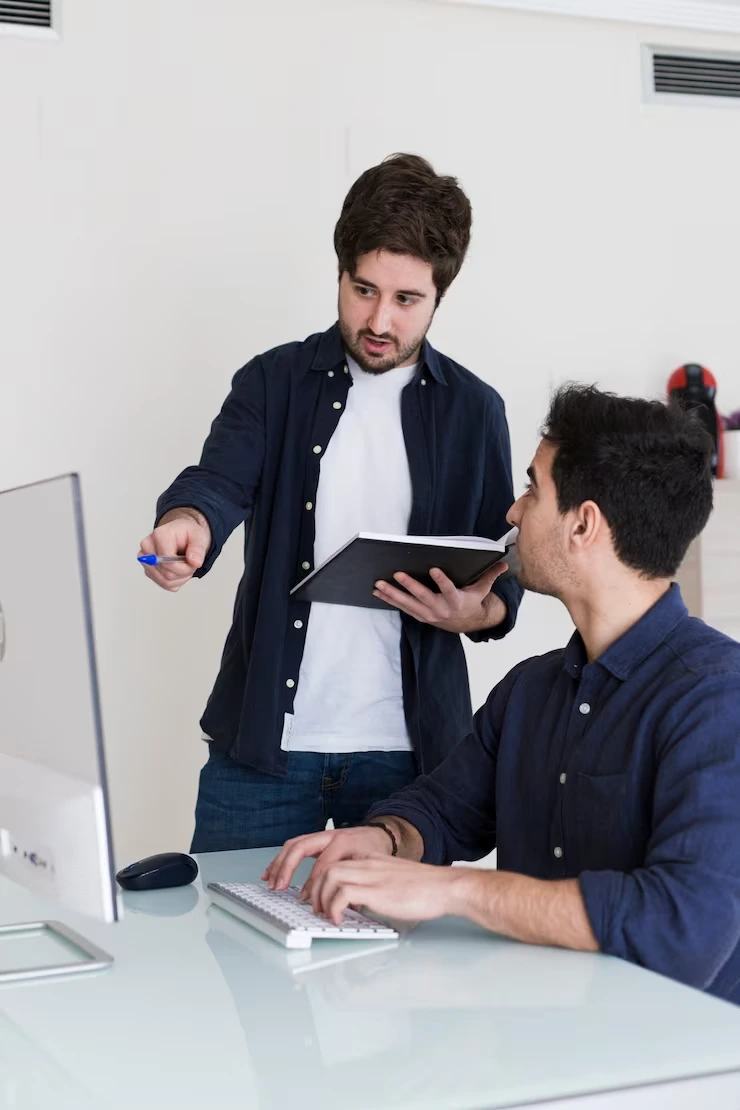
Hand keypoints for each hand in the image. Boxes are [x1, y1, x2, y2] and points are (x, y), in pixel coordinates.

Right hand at [138, 509, 210, 591]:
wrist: (181, 536)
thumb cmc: (187, 534)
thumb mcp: (198, 536)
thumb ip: (198, 549)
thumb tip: (194, 563)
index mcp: (159, 536)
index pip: (168, 563)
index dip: (185, 568)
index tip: (193, 562)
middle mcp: (148, 547)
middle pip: (167, 574)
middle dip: (184, 572)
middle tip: (190, 562)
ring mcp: (145, 560)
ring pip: (165, 581)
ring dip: (180, 578)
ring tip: (184, 565)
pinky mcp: (148, 570)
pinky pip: (164, 584)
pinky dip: (175, 581)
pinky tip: (178, 569)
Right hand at [262, 826, 393, 891]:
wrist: (379, 834)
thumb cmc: (374, 850)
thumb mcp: (370, 865)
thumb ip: (355, 881)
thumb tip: (340, 903)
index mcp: (344, 841)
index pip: (323, 863)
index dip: (313, 883)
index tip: (307, 900)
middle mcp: (330, 835)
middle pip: (301, 847)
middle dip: (287, 868)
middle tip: (279, 887)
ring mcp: (321, 835)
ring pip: (293, 845)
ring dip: (279, 863)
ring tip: (270, 881)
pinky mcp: (315, 839)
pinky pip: (293, 846)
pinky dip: (281, 859)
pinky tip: (272, 872)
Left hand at [306, 856, 462, 924]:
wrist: (446, 887)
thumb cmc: (427, 888)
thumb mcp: (395, 880)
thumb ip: (377, 885)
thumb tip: (362, 902)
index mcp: (373, 861)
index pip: (338, 863)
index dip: (324, 882)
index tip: (322, 899)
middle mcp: (369, 864)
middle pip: (328, 867)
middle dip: (317, 890)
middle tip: (319, 909)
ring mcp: (372, 876)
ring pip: (330, 876)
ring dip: (322, 898)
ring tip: (327, 916)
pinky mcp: (377, 891)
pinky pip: (343, 894)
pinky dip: (335, 908)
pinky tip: (340, 920)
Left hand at [374, 562, 507, 633]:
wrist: (467, 624)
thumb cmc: (472, 602)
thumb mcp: (482, 589)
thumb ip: (490, 575)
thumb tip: (504, 562)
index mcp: (457, 601)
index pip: (449, 589)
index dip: (442, 581)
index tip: (434, 569)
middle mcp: (441, 609)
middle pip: (423, 597)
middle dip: (409, 586)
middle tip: (397, 574)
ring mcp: (429, 614)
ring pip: (409, 604)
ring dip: (393, 594)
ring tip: (379, 584)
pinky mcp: (421, 616)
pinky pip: (403, 608)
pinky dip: (390, 600)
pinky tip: (379, 592)